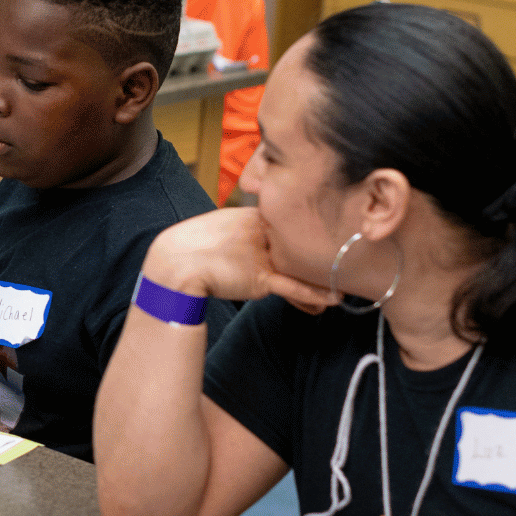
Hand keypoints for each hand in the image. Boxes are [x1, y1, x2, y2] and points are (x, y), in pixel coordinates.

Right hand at [141, 208, 330, 312]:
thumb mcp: (217, 230)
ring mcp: (264, 256)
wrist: (175, 263)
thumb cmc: (187, 248)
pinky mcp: (261, 278)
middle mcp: (262, 233)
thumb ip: (236, 232)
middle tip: (339, 260)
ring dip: (322, 277)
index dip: (303, 233)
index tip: (320, 240)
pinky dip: (315, 294)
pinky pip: (294, 287)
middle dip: (319, 253)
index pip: (286, 223)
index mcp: (251, 216)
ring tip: (341, 285)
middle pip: (300, 243)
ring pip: (301, 266)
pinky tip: (333, 299)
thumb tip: (244, 240)